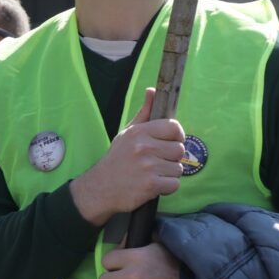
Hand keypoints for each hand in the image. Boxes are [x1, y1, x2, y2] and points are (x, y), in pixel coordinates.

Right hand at [71, 88, 185, 225]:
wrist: (99, 188)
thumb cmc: (116, 159)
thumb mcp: (126, 133)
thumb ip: (144, 113)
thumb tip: (152, 90)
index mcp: (139, 132)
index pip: (174, 127)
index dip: (177, 136)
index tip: (170, 142)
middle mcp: (144, 147)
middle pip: (180, 149)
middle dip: (171, 157)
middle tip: (156, 161)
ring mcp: (148, 166)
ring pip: (178, 168)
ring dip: (168, 173)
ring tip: (152, 173)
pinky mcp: (151, 185)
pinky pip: (174, 184)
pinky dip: (166, 187)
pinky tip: (152, 185)